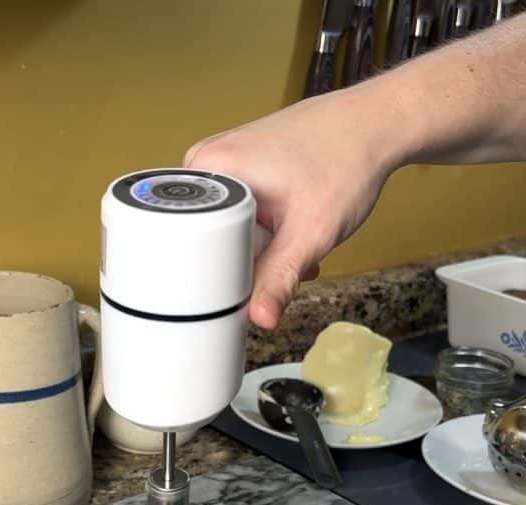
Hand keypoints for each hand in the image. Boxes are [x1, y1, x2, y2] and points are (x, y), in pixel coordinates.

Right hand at [184, 87, 400, 329]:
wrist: (375, 125)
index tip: (241, 289)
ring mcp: (225, 162)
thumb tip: (259, 318)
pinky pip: (239, 213)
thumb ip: (280, 279)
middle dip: (245, 262)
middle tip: (283, 256)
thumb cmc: (347, 160)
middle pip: (207, 238)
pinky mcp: (242, 166)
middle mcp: (208, 162)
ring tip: (291, 238)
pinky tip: (289, 227)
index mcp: (210, 170)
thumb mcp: (310, 232)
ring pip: (227, 229)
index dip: (214, 275)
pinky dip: (264, 230)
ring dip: (258, 249)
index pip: (188, 242)